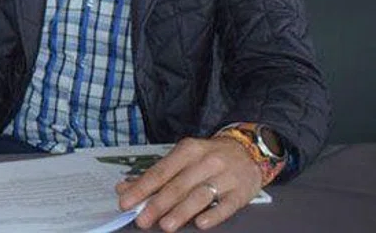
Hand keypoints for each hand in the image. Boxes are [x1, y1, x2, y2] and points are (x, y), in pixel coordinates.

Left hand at [116, 137, 260, 231]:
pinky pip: (227, 205)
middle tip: (142, 219)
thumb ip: (156, 174)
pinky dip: (213, 215)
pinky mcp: (242, 192)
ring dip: (181, 211)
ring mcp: (226, 176)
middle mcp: (207, 161)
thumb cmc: (209, 157)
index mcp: (188, 150)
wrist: (250, 150)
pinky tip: (200, 223)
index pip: (161, 171)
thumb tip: (125, 188)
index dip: (142, 188)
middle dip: (158, 204)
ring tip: (165, 225)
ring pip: (200, 195)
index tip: (126, 201)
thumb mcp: (183, 158)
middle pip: (178, 185)